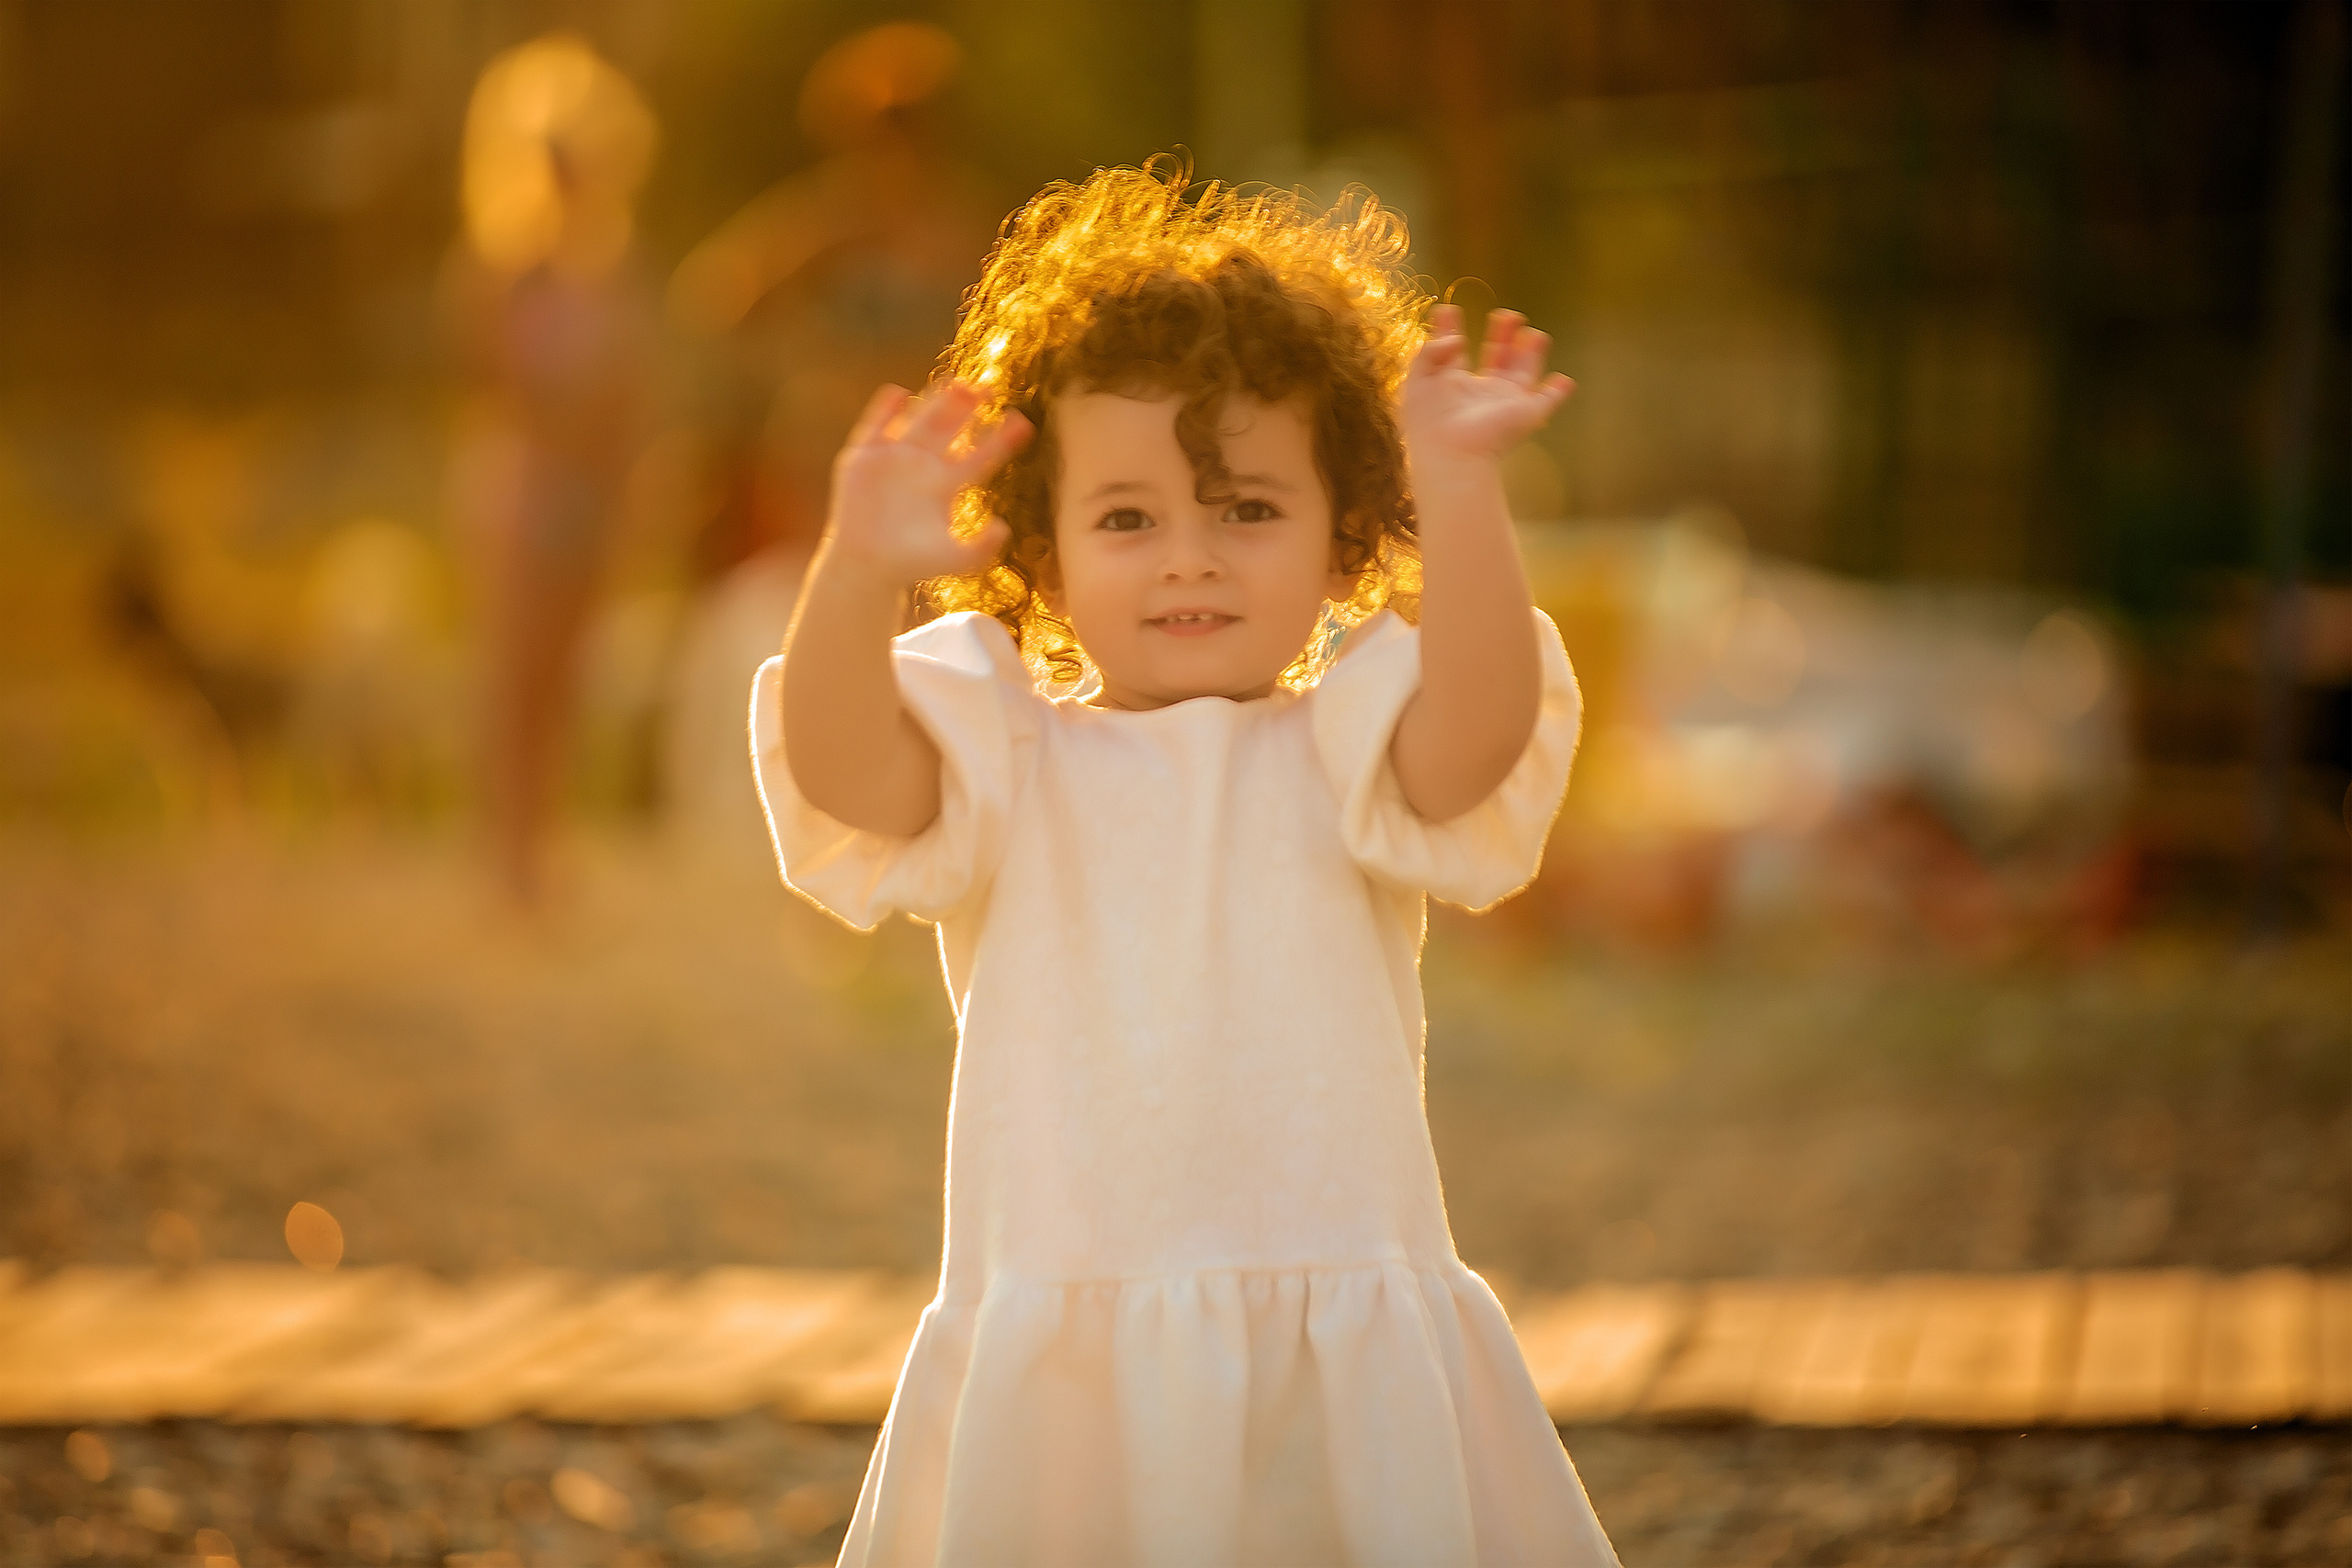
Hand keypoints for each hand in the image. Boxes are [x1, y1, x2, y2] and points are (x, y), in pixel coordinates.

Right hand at [825, 381, 1030, 585]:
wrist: (866, 566)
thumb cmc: (912, 563)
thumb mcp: (954, 560)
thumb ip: (982, 550)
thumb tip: (1004, 528)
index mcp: (947, 483)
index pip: (980, 456)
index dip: (1000, 440)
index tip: (1023, 423)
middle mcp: (924, 463)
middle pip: (951, 428)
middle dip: (968, 408)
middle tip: (988, 388)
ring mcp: (894, 457)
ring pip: (919, 421)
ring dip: (936, 401)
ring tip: (957, 384)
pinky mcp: (864, 458)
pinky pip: (875, 427)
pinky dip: (884, 411)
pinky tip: (898, 393)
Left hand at [1399, 304, 1573, 464]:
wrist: (1451, 453)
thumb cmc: (1429, 423)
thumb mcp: (1418, 380)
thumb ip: (1431, 351)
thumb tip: (1457, 339)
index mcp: (1451, 388)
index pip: (1453, 355)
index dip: (1450, 330)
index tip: (1447, 310)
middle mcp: (1480, 395)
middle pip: (1494, 359)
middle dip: (1500, 335)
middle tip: (1503, 314)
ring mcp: (1505, 403)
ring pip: (1523, 372)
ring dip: (1530, 352)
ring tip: (1531, 332)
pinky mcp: (1527, 413)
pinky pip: (1547, 401)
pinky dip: (1557, 392)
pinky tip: (1564, 381)